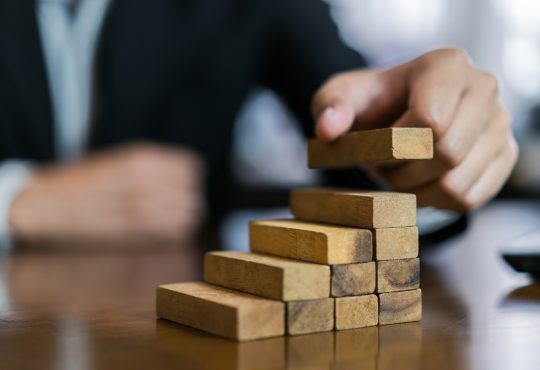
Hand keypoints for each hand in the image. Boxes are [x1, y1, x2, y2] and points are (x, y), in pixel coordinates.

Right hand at [8, 143, 205, 247]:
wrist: (47, 204)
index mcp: (144, 158)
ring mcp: (145, 204)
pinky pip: (178, 232)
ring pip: (191, 213)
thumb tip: (185, 180)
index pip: (192, 167)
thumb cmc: (83, 184)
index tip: (180, 188)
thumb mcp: (120, 162)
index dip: (188, 180)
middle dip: (187, 200)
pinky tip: (161, 233)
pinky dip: (175, 234)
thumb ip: (154, 168)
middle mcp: (149, 178)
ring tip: (168, 221)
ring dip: (184, 218)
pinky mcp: (139, 229)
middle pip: (194, 191)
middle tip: (174, 208)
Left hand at [311, 48, 517, 211]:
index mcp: (446, 65)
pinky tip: (420, 184)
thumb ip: (330, 108)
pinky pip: (469, 198)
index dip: (394, 146)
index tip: (375, 145)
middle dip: (403, 171)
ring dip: (416, 190)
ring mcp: (499, 123)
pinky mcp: (503, 155)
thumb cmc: (370, 105)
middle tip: (383, 167)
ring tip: (400, 174)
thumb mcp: (341, 98)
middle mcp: (483, 88)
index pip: (430, 120)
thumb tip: (328, 130)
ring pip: (457, 182)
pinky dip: (435, 201)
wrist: (397, 114)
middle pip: (447, 153)